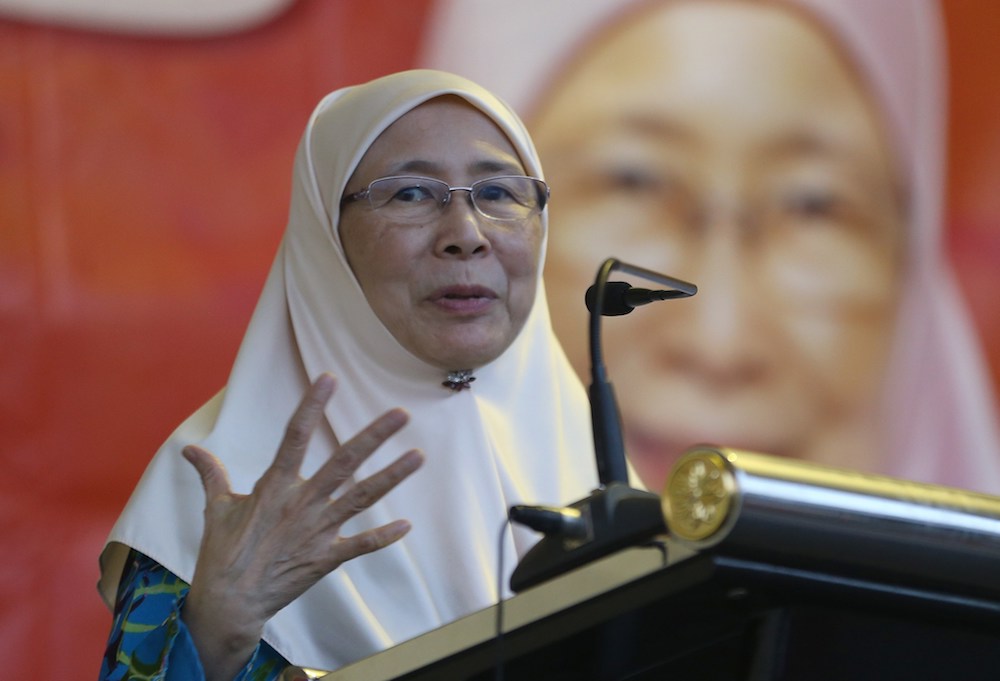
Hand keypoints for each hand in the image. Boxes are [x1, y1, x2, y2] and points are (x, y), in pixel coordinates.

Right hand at [180, 373, 422, 680]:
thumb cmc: (221, 555)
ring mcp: (317, 532)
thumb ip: (211, 475)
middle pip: (343, 463)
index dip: (311, 406)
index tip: (329, 379)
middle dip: (373, 437)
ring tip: (418, 456)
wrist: (229, 605)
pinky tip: (407, 526)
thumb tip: (189, 449)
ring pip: (361, 498)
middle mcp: (301, 504)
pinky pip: (361, 545)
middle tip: (402, 414)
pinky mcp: (326, 558)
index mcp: (273, 488)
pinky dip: (383, 537)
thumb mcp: (216, 510)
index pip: (293, 437)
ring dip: (391, 477)